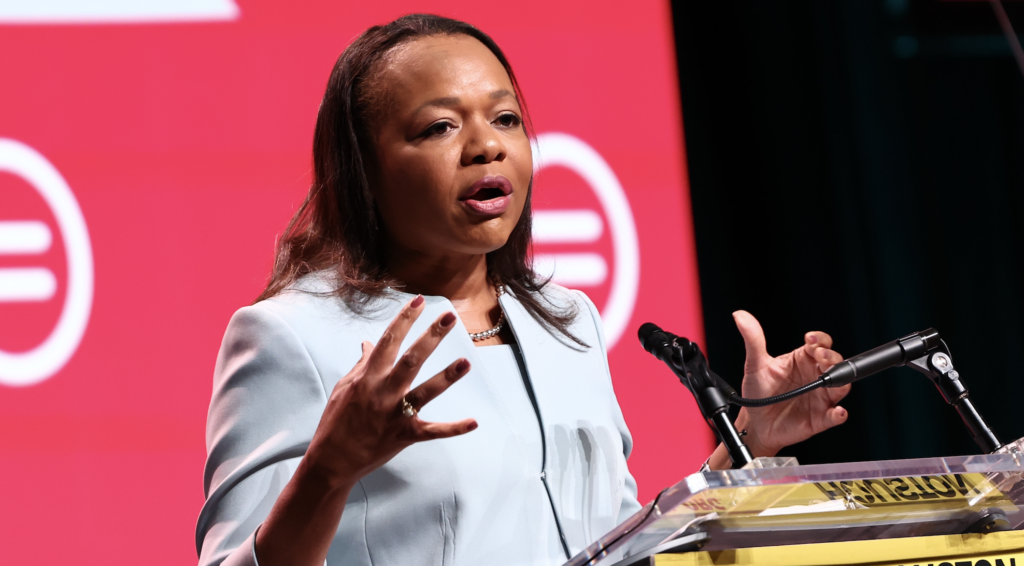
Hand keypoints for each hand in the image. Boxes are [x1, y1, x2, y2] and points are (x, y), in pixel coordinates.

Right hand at [305, 294, 477, 483]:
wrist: (331, 460)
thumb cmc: (336, 421)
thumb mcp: (343, 387)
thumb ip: (361, 365)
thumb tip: (369, 343)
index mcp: (367, 377)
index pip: (388, 341)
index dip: (404, 319)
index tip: (419, 301)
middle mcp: (383, 393)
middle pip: (411, 359)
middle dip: (431, 337)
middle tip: (450, 317)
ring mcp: (395, 415)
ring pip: (425, 392)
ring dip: (446, 377)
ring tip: (466, 362)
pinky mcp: (404, 436)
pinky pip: (432, 431)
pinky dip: (453, 428)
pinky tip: (473, 422)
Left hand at [706, 311, 849, 469]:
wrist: (754, 422)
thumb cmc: (758, 392)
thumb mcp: (755, 364)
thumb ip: (753, 339)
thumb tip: (740, 316)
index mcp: (802, 360)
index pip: (820, 344)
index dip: (819, 339)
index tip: (810, 339)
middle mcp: (815, 376)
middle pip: (835, 362)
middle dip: (831, 357)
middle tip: (820, 356)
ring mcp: (820, 397)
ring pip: (841, 386)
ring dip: (840, 381)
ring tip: (829, 379)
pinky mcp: (821, 418)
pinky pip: (835, 416)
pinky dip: (839, 414)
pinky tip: (837, 411)